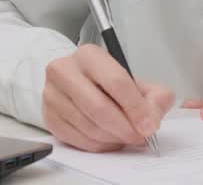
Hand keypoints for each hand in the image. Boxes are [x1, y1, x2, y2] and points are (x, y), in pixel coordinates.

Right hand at [42, 44, 174, 151]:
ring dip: (113, 138)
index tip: (149, 125)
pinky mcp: (49, 117)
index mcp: (89, 55)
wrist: (76, 83)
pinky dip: (99, 146)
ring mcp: (52, 95)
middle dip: (124, 128)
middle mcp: (65, 71)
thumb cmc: (105, 82)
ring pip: (88, 127)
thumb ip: (153, 95)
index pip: (116, 82)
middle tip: (139, 136)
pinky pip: (78, 140)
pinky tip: (109, 140)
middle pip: (99, 107)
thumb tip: (153, 116)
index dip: (136, 107)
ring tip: (125, 137)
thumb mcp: (134, 81)